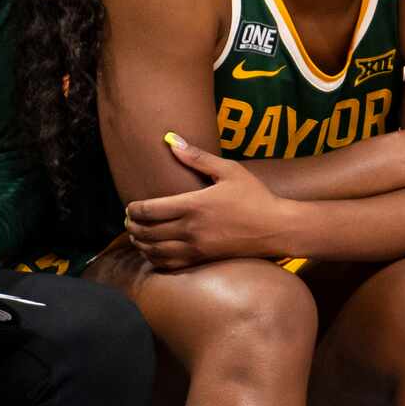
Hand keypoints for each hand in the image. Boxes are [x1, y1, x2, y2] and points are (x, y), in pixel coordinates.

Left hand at [123, 134, 293, 270]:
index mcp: (193, 205)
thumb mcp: (228, 170)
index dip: (134, 209)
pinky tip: (153, 253)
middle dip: (133, 226)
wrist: (276, 228)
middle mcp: (191, 229)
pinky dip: (155, 260)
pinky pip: (170, 265)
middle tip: (128, 220)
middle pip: (148, 231)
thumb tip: (171, 140)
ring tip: (136, 236)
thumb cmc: (254, 196)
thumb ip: (197, 157)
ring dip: (140, 244)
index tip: (130, 206)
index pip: (150, 209)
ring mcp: (196, 247)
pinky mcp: (203, 259)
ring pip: (155, 251)